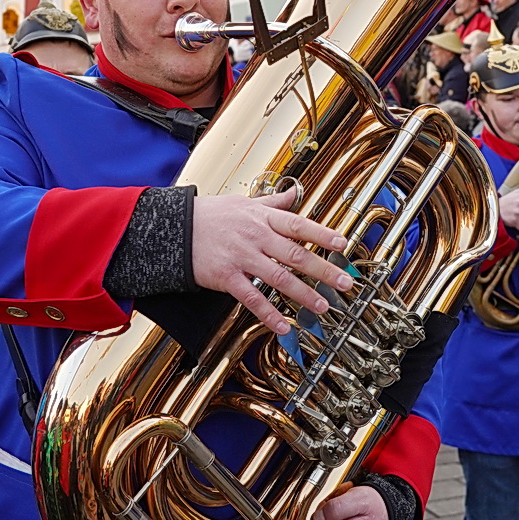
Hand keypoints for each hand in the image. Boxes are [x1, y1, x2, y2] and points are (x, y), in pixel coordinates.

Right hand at [192, 190, 353, 335]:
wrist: (174, 229)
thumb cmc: (210, 216)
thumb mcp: (243, 202)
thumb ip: (272, 202)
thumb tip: (294, 193)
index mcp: (262, 218)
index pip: (298, 225)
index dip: (322, 235)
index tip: (342, 245)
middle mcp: (255, 237)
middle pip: (296, 255)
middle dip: (323, 270)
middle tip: (344, 283)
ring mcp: (242, 258)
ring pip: (278, 278)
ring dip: (303, 294)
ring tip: (322, 306)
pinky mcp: (227, 277)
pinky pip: (251, 298)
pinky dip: (268, 313)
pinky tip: (283, 326)